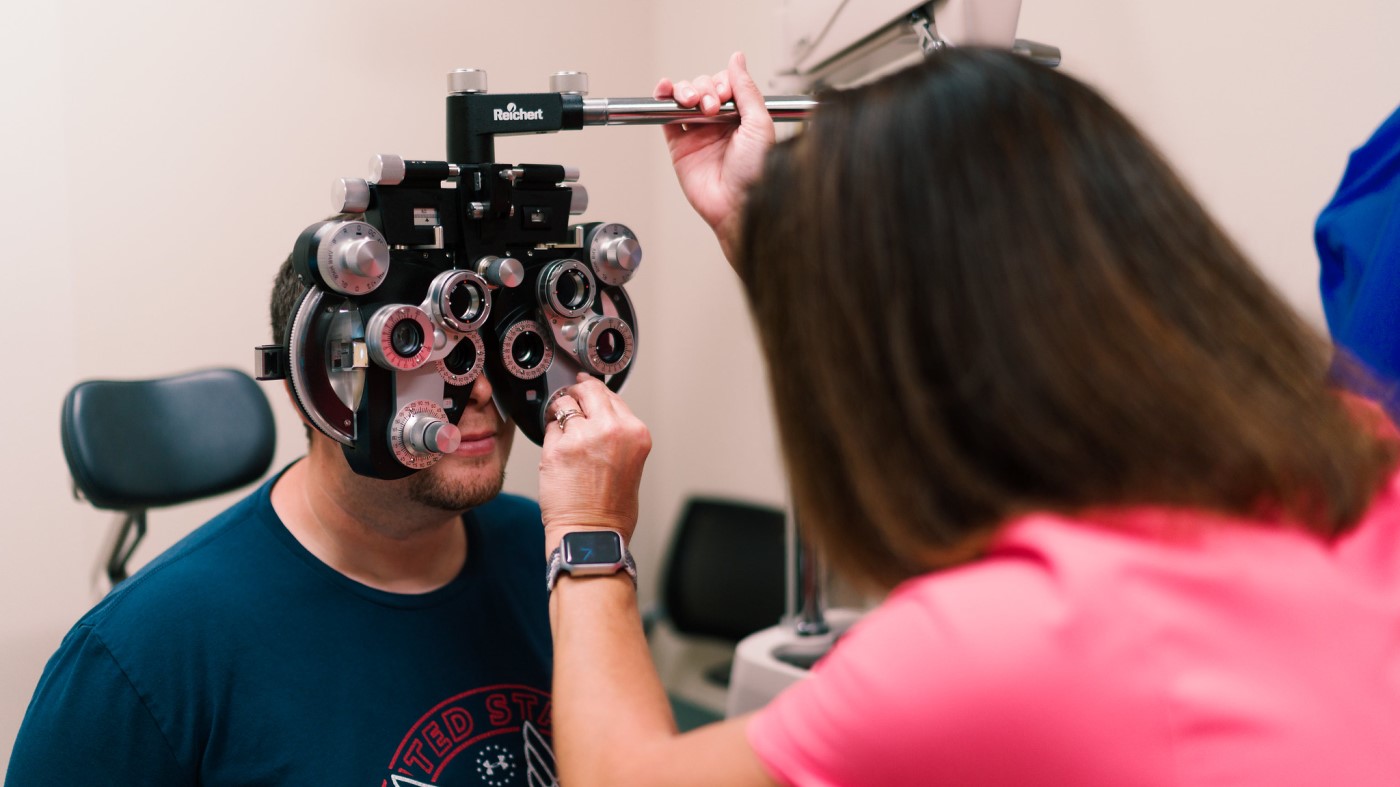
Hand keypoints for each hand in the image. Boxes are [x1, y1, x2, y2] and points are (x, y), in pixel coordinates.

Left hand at [539, 375, 651, 552]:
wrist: (591, 533)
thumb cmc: (611, 509)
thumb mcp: (632, 462)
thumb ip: (618, 434)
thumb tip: (599, 416)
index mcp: (635, 433)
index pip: (612, 396)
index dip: (596, 393)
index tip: (587, 389)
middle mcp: (611, 430)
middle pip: (589, 391)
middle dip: (577, 393)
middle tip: (570, 398)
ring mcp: (582, 437)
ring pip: (565, 404)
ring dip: (561, 412)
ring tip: (562, 430)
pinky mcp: (557, 447)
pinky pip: (549, 427)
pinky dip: (550, 434)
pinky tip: (556, 449)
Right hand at [654, 51, 775, 265]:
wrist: (737, 204)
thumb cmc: (755, 172)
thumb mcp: (759, 123)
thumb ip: (747, 90)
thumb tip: (737, 59)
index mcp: (742, 116)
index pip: (725, 84)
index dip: (721, 84)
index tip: (724, 96)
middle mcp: (719, 123)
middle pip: (703, 87)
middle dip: (705, 89)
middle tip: (711, 108)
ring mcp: (698, 133)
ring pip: (684, 97)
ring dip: (685, 91)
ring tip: (692, 102)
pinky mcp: (680, 145)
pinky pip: (666, 116)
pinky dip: (663, 98)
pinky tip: (665, 90)